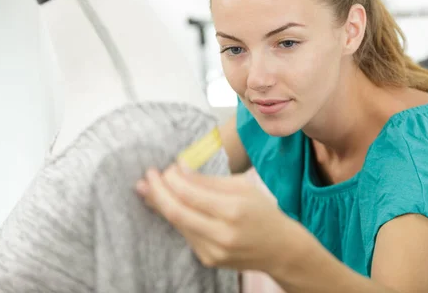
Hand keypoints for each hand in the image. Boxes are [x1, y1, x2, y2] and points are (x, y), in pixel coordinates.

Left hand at [135, 165, 296, 273]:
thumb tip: (178, 168)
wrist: (280, 249)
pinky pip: (185, 234)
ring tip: (147, 188)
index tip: (165, 167)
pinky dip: (175, 217)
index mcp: (234, 209)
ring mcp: (214, 250)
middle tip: (147, 177)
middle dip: (157, 191)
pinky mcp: (208, 260)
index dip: (172, 179)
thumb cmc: (262, 211)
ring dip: (160, 204)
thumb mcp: (242, 186)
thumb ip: (208, 180)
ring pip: (177, 224)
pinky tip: (166, 205)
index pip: (190, 193)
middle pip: (177, 211)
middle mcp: (222, 233)